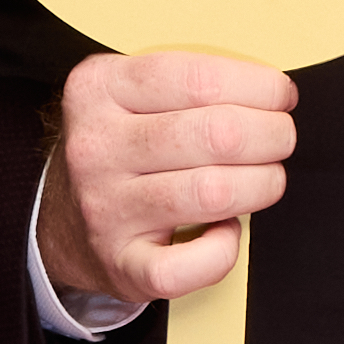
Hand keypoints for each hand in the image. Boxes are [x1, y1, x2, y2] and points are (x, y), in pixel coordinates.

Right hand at [40, 50, 296, 307]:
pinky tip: (224, 230)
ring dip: (263, 185)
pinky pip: (198, 262)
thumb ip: (189, 83)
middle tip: (280, 139)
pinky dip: (228, 248)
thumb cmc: (122, 152)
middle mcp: (98, 147)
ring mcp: (107, 208)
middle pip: (218, 135)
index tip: (279, 96)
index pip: (199, 79)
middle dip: (273, 135)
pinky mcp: (124, 265)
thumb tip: (271, 90)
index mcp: (99, 89)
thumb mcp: (130, 96)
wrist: (63, 222)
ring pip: (216, 193)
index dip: (259, 87)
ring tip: (263, 179)